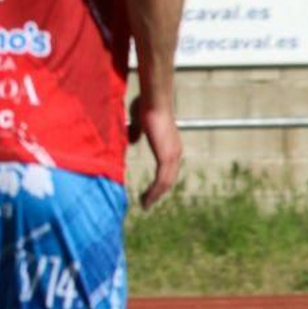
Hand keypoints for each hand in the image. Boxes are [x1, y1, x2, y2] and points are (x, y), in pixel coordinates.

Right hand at [128, 95, 181, 209]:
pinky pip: (161, 180)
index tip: (150, 192)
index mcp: (170, 146)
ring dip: (155, 195)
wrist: (153, 103)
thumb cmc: (146, 108)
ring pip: (166, 183)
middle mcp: (175, 153)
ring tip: (145, 205)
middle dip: (158, 193)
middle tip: (147, 204)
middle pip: (168, 180)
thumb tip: (132, 140)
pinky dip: (154, 191)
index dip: (159, 183)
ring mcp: (172, 155)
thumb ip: (136, 133)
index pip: (167, 170)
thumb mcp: (139, 123)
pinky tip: (147, 199)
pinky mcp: (166, 157)